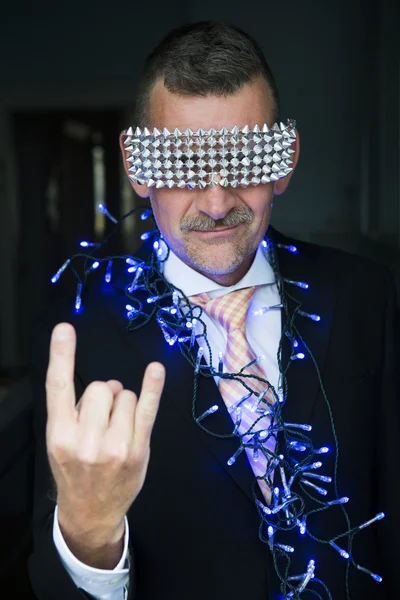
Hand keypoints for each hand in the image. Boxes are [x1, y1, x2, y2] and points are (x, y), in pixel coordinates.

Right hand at [45, 322, 164, 566]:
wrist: (90, 513)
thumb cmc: (75, 471)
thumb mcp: (60, 444)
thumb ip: (76, 411)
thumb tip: (111, 385)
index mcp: (59, 434)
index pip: (58, 387)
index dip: (61, 355)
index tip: (64, 329)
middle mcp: (84, 439)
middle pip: (102, 387)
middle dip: (105, 396)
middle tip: (103, 420)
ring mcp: (113, 446)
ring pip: (126, 396)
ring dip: (124, 405)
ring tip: (116, 430)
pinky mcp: (137, 450)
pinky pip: (148, 410)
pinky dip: (153, 387)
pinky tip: (156, 370)